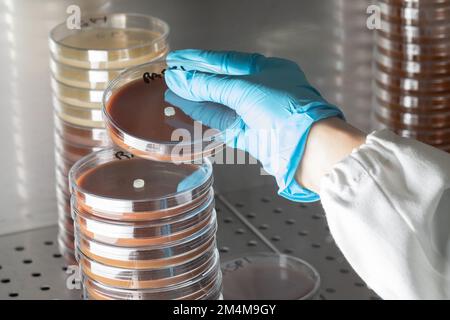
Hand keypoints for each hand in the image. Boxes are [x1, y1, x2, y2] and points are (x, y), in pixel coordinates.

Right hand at [165, 49, 343, 201]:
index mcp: (267, 70)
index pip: (227, 61)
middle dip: (196, 79)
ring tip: (172, 91)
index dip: (201, 59)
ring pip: (220, 102)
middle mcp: (261, 89)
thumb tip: (181, 80)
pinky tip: (187, 107)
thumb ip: (210, 85)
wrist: (305, 146)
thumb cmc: (284, 110)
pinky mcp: (250, 133)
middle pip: (222, 82)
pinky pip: (222, 121)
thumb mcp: (244, 89)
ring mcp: (255, 113)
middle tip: (172, 76)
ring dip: (196, 97)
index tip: (180, 59)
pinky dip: (204, 114)